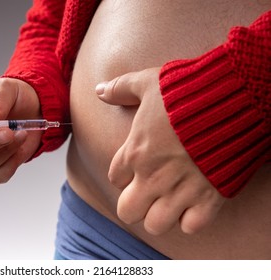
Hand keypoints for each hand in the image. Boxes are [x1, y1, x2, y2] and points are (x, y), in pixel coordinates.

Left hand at [96, 68, 225, 234]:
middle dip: (134, 204)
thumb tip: (99, 90)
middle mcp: (152, 177)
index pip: (115, 179)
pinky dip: (191, 218)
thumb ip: (121, 88)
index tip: (135, 168)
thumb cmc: (186, 89)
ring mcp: (180, 190)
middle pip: (127, 212)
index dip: (123, 175)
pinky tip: (194, 202)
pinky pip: (191, 226)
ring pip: (155, 225)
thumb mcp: (148, 82)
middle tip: (147, 192)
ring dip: (160, 215)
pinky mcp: (209, 198)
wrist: (231, 100)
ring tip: (169, 200)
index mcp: (134, 152)